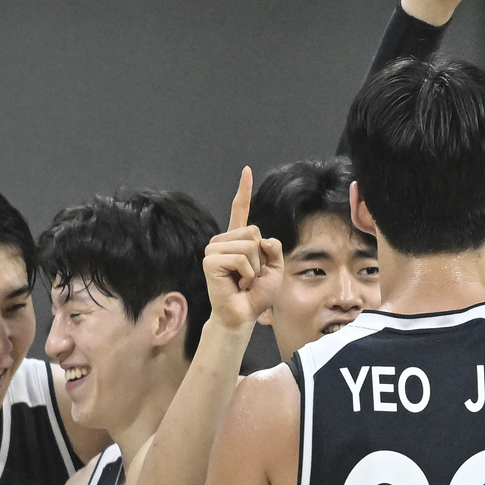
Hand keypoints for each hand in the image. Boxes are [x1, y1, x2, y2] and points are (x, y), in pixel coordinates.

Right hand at [202, 169, 283, 330]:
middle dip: (260, 257)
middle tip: (249, 275)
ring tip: (243, 280)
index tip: (246, 170)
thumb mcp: (274, 268)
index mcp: (238, 240)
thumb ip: (273, 249)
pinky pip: (241, 258)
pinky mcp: (210, 260)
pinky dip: (247, 274)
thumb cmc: (256, 294)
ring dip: (254, 268)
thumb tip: (263, 239)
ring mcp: (214, 249)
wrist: (243, 314)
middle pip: (254, 232)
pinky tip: (238, 283)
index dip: (243, 191)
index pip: (241, 211)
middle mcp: (223, 241)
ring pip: (249, 246)